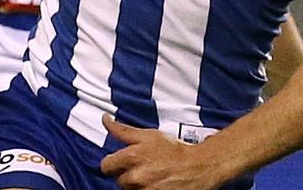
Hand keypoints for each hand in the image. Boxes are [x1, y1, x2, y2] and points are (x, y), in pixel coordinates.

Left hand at [100, 116, 220, 189]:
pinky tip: (155, 185)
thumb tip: (105, 119)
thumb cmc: (173, 150)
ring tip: (151, 176)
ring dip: (137, 185)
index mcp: (132, 157)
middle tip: (143, 167)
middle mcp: (136, 177)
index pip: (106, 165)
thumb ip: (123, 130)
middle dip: (127, 174)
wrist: (196, 167)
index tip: (120, 162)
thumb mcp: (148, 134)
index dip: (112, 163)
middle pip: (119, 180)